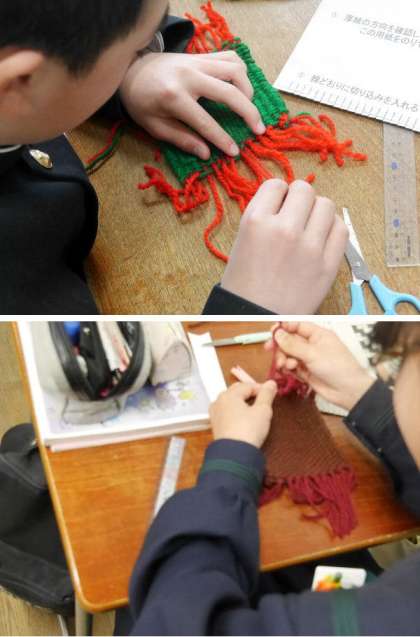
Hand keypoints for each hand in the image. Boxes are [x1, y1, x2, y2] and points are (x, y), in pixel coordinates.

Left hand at [120, 51, 264, 158]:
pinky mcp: (201, 55)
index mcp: (174, 97)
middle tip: (259, 129)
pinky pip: (230, 57)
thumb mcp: (154, 126)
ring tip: (249, 108)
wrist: (131, 68)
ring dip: (247, 90)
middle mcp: (189, 76)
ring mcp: (197, 62)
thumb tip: (205, 153)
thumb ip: (181, 139)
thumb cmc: (141, 101)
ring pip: (235, 70)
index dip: (222, 139)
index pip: (205, 122)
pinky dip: (241, 72)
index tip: (235, 152)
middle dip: (248, 113)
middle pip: (229, 93)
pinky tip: (241, 88)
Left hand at [209, 381, 277, 447]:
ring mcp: (215, 413)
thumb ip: (267, 395)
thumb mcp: (263, 411)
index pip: (248, 385)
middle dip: (250, 393)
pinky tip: (243, 418)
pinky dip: (235, 411)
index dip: (261, 388)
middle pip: (236, 391)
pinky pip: (226, 412)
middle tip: (264, 401)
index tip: (272, 394)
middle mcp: (219, 401)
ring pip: (230, 401)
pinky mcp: (215, 425)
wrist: (234, 455)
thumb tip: (271, 382)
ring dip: (242, 402)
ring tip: (254, 409)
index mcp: (229, 395)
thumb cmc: (249, 430)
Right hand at [221, 179, 348, 313]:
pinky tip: (321, 237)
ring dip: (317, 211)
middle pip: (304, 189)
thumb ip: (264, 214)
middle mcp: (283, 229)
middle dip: (299, 199)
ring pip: (326, 204)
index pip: (276, 185)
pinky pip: (340, 229)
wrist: (257, 315)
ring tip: (309, 227)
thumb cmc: (245, 282)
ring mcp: (309, 247)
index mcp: (256, 221)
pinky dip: (332, 228)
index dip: (278, 194)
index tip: (278, 205)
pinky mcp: (327, 263)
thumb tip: (287, 197)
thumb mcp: (243, 239)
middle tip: (295, 215)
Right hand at [265, 322, 373, 409]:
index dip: (284, 327)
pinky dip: (288, 368)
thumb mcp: (313, 353)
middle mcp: (313, 345)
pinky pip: (291, 366)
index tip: (272, 331)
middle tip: (269, 348)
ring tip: (288, 364)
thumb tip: (277, 334)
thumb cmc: (339, 368)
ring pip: (288, 354)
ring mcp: (309, 359)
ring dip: (284, 358)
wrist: (348, 392)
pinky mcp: (306, 372)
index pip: (297, 325)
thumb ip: (292, 344)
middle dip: (280, 344)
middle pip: (290, 340)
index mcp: (318, 335)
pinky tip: (291, 370)